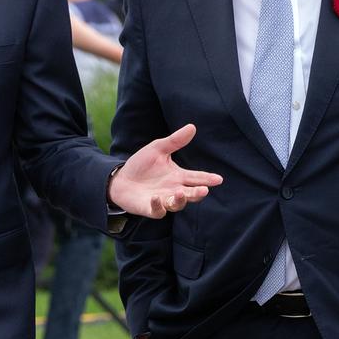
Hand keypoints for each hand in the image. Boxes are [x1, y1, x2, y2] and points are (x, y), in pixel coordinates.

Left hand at [108, 124, 222, 217]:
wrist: (120, 179)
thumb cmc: (141, 165)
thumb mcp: (158, 149)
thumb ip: (175, 141)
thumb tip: (192, 127)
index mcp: (178, 176)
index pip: (196, 177)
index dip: (207, 179)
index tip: (218, 179)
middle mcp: (173, 190)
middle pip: (191, 194)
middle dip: (198, 193)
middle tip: (204, 190)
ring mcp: (163, 200)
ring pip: (177, 204)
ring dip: (180, 200)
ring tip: (180, 192)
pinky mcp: (151, 208)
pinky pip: (158, 211)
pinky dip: (158, 206)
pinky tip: (157, 198)